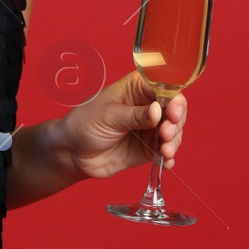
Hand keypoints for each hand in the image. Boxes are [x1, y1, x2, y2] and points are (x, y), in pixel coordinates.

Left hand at [58, 69, 186, 180]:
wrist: (73, 153)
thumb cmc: (85, 124)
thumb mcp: (109, 116)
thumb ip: (135, 115)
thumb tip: (158, 110)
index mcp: (136, 88)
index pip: (164, 87)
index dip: (174, 99)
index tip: (173, 113)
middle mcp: (147, 105)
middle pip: (175, 109)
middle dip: (176, 122)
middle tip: (166, 134)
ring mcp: (149, 127)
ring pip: (174, 130)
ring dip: (175, 141)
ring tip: (165, 150)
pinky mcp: (148, 148)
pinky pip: (166, 151)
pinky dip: (169, 156)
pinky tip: (166, 162)